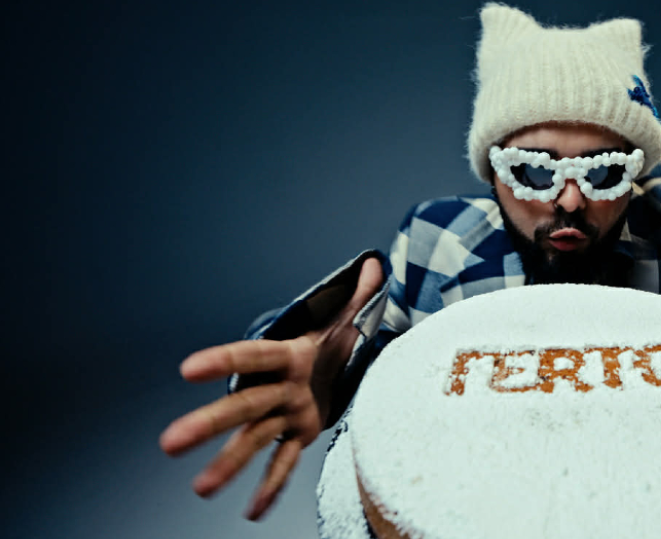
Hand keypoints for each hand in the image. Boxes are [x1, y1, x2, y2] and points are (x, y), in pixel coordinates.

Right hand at [159, 257, 383, 520]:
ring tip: (201, 488)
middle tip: (170, 442)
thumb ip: (360, 295)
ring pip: (251, 440)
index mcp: (287, 355)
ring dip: (227, 464)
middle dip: (207, 423)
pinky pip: (282, 462)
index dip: (222, 362)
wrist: (338, 365)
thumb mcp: (349, 317)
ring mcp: (284, 414)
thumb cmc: (336, 340)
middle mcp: (277, 387)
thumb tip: (375, 264)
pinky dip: (270, 486)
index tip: (187, 370)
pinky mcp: (299, 434)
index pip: (250, 356)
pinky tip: (253, 511)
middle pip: (240, 406)